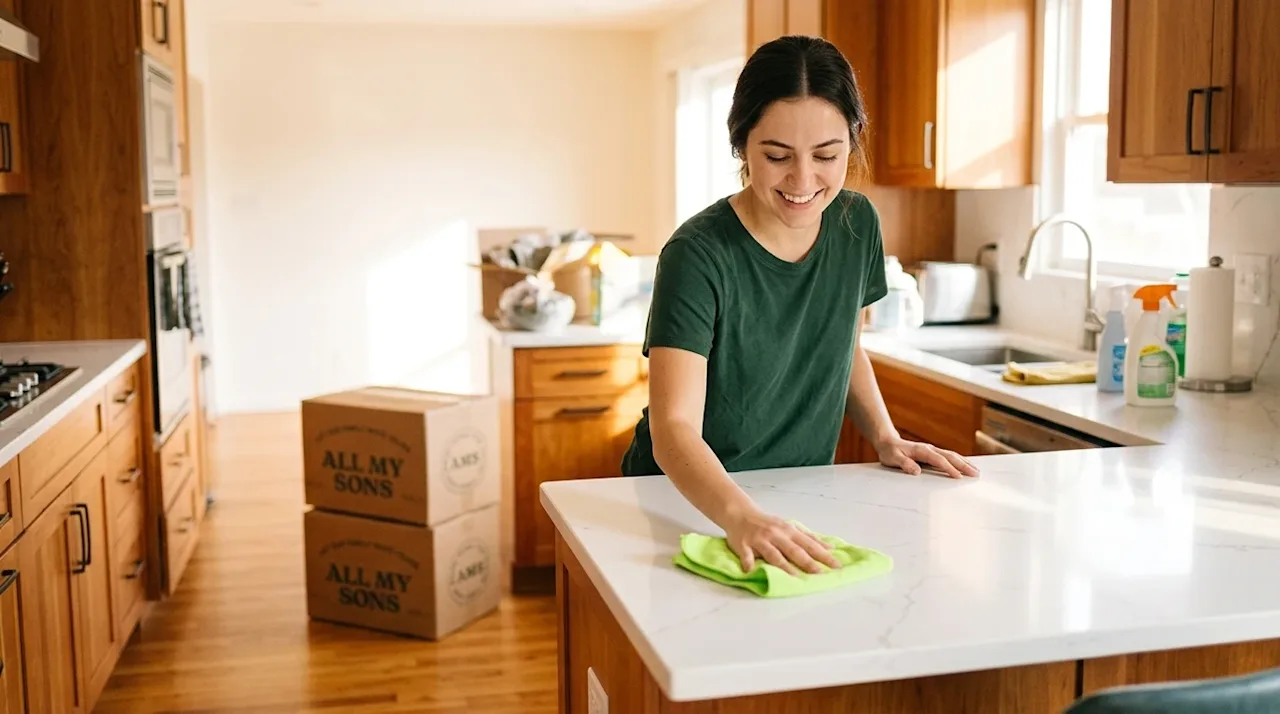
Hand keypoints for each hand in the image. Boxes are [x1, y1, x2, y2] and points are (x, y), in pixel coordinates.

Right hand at [722, 507, 842, 575]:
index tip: (836, 565)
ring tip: (794, 577)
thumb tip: (829, 547)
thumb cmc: (767, 523)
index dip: (823, 555)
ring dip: (784, 566)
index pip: (809, 544)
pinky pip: (746, 555)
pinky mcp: (743, 545)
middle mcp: (776, 535)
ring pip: (773, 554)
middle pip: (794, 550)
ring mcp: (759, 540)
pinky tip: (750, 571)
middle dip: (808, 562)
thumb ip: (808, 537)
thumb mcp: (789, 526)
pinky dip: (748, 562)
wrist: (741, 513)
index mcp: (789, 531)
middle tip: (820, 573)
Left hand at [875, 435, 979, 478]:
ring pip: (952, 455)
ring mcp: (932, 450)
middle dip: (964, 465)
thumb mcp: (893, 459)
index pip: (939, 460)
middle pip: (950, 456)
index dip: (949, 468)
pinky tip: (965, 466)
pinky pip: (948, 456)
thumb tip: (916, 471)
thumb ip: (904, 464)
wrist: (887, 442)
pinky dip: (959, 461)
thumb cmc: (890, 451)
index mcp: (922, 450)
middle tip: (976, 474)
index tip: (959, 477)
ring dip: (964, 462)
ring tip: (976, 470)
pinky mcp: (932, 453)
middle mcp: (929, 449)